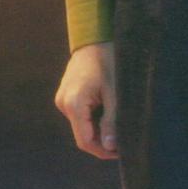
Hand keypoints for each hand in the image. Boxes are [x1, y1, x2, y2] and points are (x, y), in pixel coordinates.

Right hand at [54, 41, 117, 159]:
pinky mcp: (66, 95)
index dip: (103, 151)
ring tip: (119, 123)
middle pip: (83, 135)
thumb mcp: (115, 92)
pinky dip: (94, 118)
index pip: (86, 141)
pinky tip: (108, 111)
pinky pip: (80, 115)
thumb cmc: (108, 61)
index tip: (122, 151)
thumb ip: (112, 121)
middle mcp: (63, 104)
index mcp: (74, 104)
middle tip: (125, 139)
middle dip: (103, 140)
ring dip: (99, 128)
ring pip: (82, 125)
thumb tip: (111, 147)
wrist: (95, 36)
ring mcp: (62, 99)